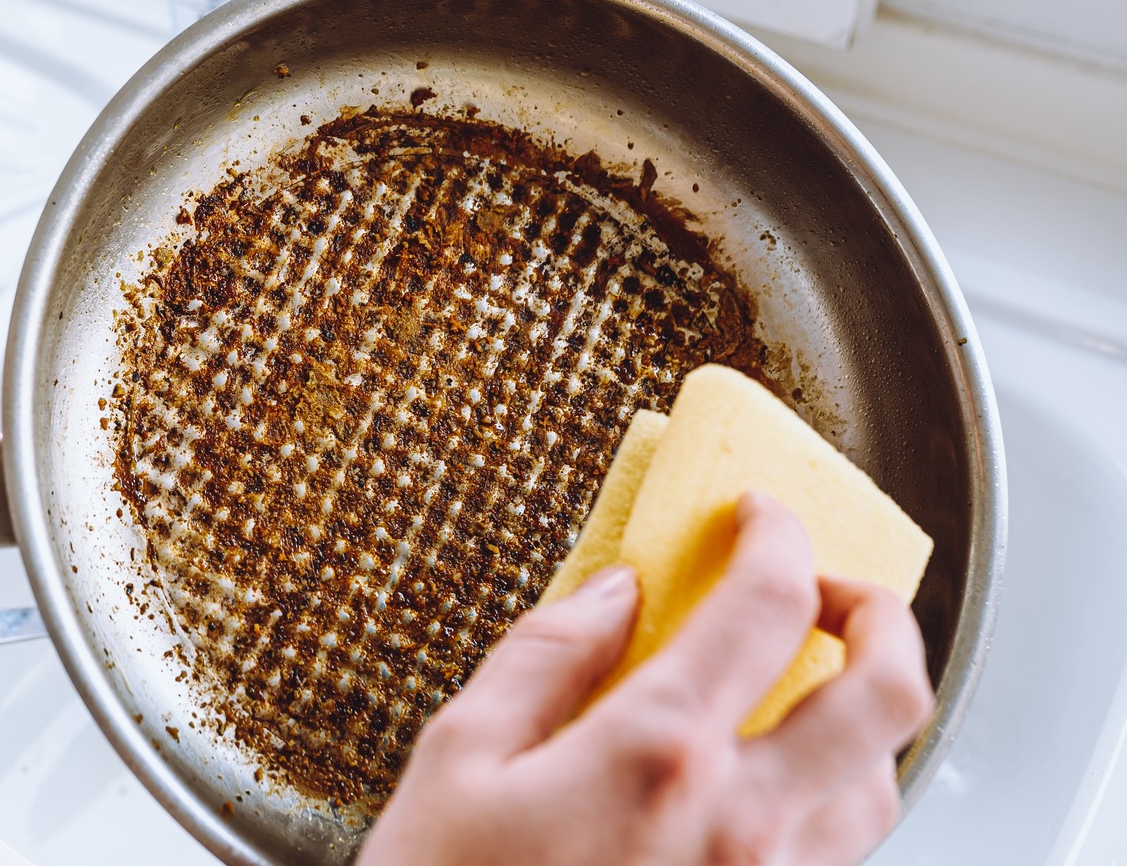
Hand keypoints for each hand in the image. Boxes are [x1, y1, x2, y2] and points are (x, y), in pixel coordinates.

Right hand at [357, 493, 932, 865]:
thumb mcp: (458, 758)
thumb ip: (544, 657)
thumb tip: (613, 592)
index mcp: (655, 754)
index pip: (767, 603)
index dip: (775, 532)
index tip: (755, 515)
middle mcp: (739, 825)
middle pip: (887, 692)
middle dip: (878, 613)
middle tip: (827, 588)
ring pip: (882, 783)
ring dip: (861, 715)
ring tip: (804, 689)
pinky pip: (842, 855)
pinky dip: (833, 796)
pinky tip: (773, 785)